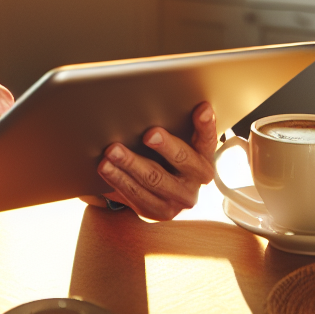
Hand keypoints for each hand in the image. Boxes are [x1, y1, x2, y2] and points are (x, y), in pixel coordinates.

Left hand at [96, 102, 217, 220]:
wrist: (164, 195)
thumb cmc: (168, 159)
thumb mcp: (178, 145)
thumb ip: (177, 128)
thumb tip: (155, 102)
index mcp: (204, 159)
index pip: (208, 139)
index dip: (206, 124)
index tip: (200, 108)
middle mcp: (196, 181)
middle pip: (182, 160)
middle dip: (165, 146)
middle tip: (149, 134)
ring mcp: (178, 200)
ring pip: (153, 180)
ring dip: (130, 164)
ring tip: (112, 151)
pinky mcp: (158, 211)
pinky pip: (136, 195)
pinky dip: (118, 179)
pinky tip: (106, 168)